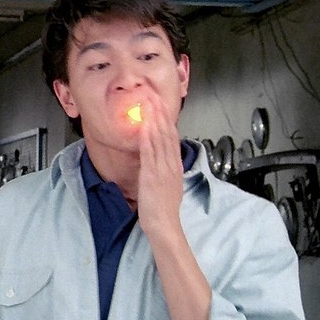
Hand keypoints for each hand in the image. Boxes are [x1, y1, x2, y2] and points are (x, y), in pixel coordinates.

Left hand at [136, 92, 183, 238]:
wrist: (164, 224)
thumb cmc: (163, 209)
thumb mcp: (168, 184)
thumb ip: (165, 170)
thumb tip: (160, 159)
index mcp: (175, 166)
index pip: (172, 137)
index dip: (167, 119)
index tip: (161, 105)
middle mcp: (171, 164)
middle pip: (167, 133)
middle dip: (161, 113)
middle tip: (155, 95)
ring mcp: (162, 169)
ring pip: (160, 139)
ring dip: (154, 120)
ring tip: (149, 103)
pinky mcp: (152, 175)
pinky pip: (150, 153)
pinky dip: (148, 138)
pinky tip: (145, 126)